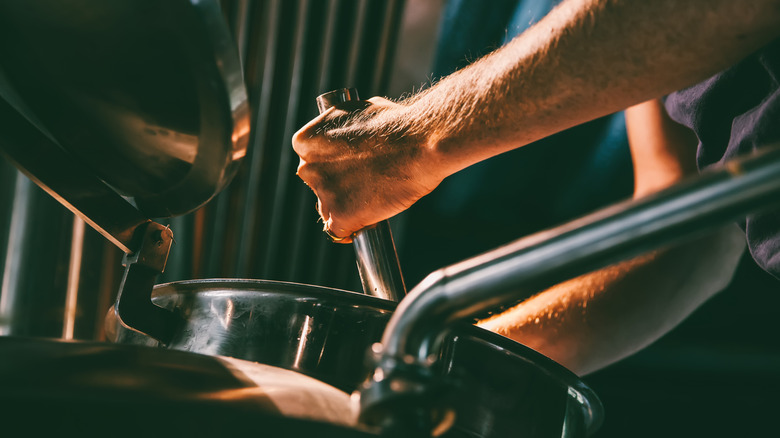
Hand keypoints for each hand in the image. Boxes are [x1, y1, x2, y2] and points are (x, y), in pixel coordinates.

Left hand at [292, 97, 440, 241]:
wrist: (420, 144)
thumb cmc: (396, 124)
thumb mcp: (356, 113)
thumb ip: (342, 130)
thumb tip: (346, 135)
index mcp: (304, 142)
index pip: (312, 162)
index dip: (334, 167)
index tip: (351, 169)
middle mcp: (307, 168)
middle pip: (319, 186)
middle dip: (339, 186)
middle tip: (365, 183)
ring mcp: (323, 194)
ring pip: (330, 210)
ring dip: (347, 207)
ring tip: (375, 196)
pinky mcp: (340, 217)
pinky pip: (341, 231)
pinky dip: (354, 227)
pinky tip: (370, 217)